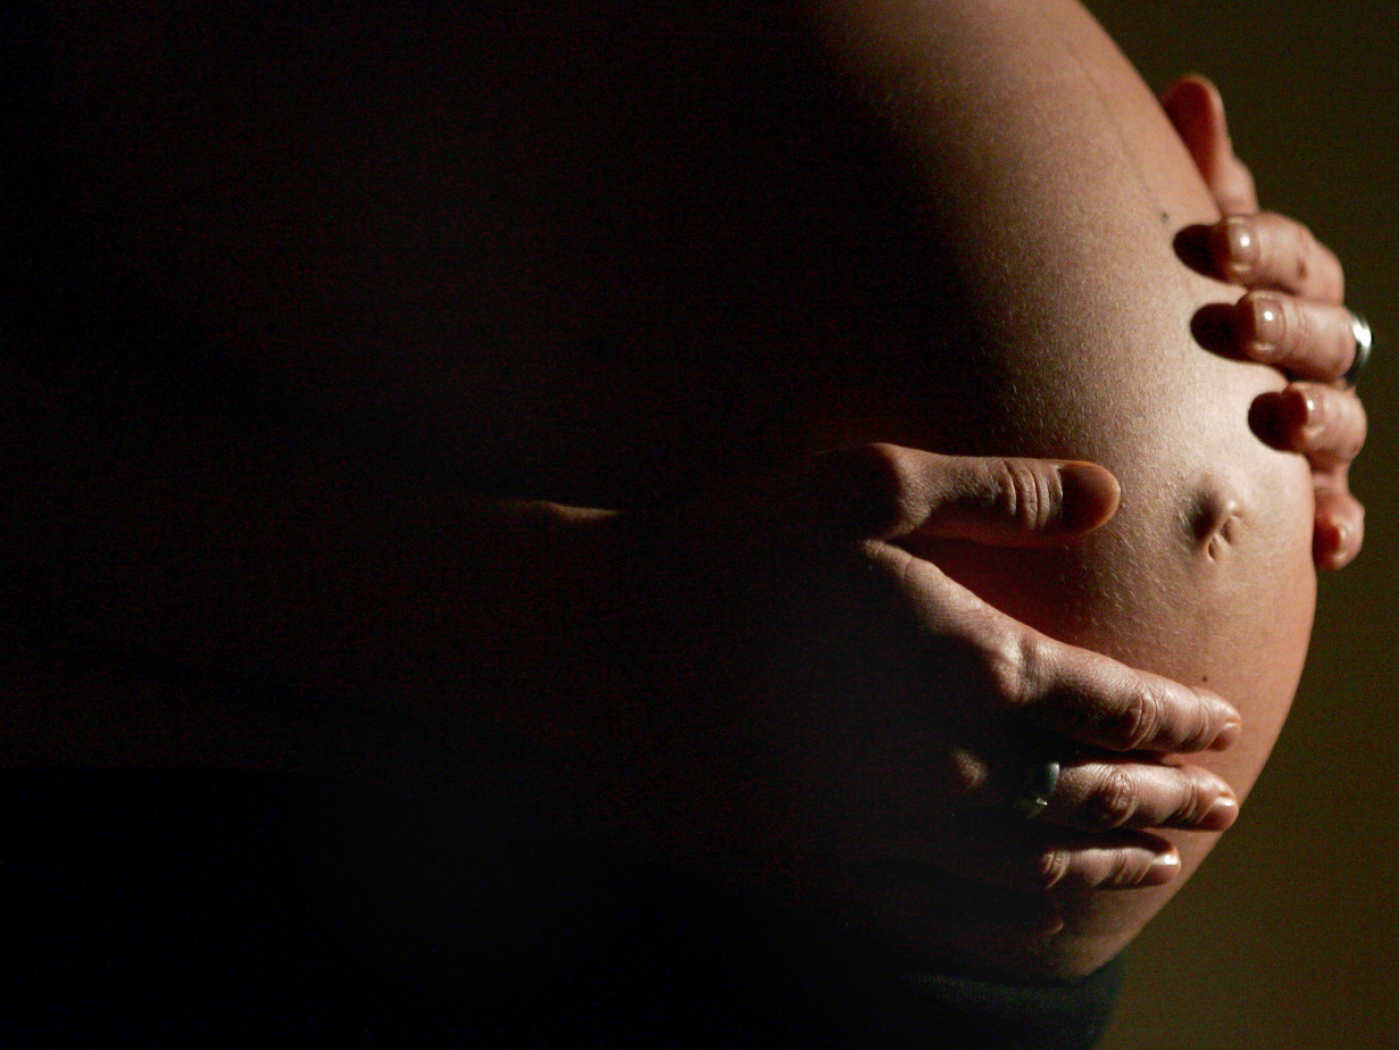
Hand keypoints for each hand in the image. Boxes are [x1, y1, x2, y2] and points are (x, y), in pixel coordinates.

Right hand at [591, 445, 1241, 912]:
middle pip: (1086, 796)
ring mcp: (881, 828)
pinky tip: (1041, 914)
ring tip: (1159, 862)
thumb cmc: (730, 548)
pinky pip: (943, 914)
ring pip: (1030, 868)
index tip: (1219, 723)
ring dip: (1107, 864)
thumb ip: (996, 491)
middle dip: (1163, 797)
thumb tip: (1106, 491)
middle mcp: (942, 765)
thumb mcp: (864, 485)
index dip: (1176, 718)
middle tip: (1218, 803)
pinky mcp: (821, 866)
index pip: (1110, 706)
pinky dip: (1013, 920)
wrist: (598, 640)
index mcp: (966, 664)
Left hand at [1164, 74, 1366, 569]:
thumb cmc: (1180, 314)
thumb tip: (1193, 92)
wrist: (1162, 417)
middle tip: (1239, 324)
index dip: (1259, 247)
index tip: (1211, 242)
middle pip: (1322, 335)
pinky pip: (1335, 512)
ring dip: (1318, 420)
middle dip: (1286, 327)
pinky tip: (1319, 541)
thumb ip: (1197, 182)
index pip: (1291, 257)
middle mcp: (1312, 356)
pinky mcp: (1309, 496)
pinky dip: (1335, 524)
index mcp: (1287, 289)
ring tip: (1280, 420)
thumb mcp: (1184, 255)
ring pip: (1340, 421)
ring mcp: (1317, 427)